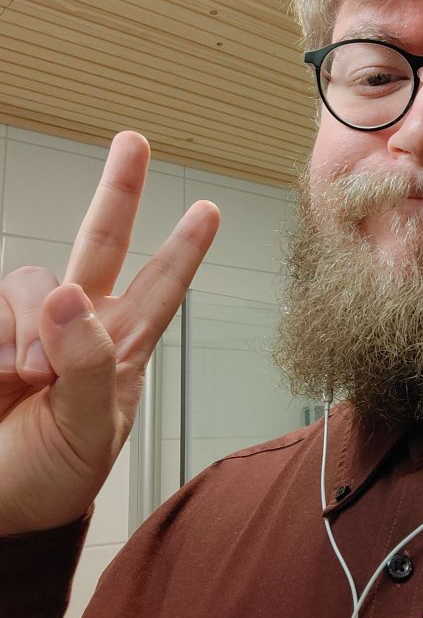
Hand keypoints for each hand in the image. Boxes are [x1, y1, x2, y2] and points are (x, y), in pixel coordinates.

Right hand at [0, 132, 219, 534]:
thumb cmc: (53, 475)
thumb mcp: (91, 432)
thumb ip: (90, 365)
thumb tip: (71, 296)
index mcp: (122, 348)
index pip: (161, 287)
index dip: (184, 248)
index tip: (208, 210)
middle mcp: (81, 324)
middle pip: (104, 241)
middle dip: (118, 190)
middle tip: (133, 142)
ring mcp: (33, 324)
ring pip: (37, 278)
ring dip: (35, 324)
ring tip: (29, 377)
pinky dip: (1, 336)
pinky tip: (4, 373)